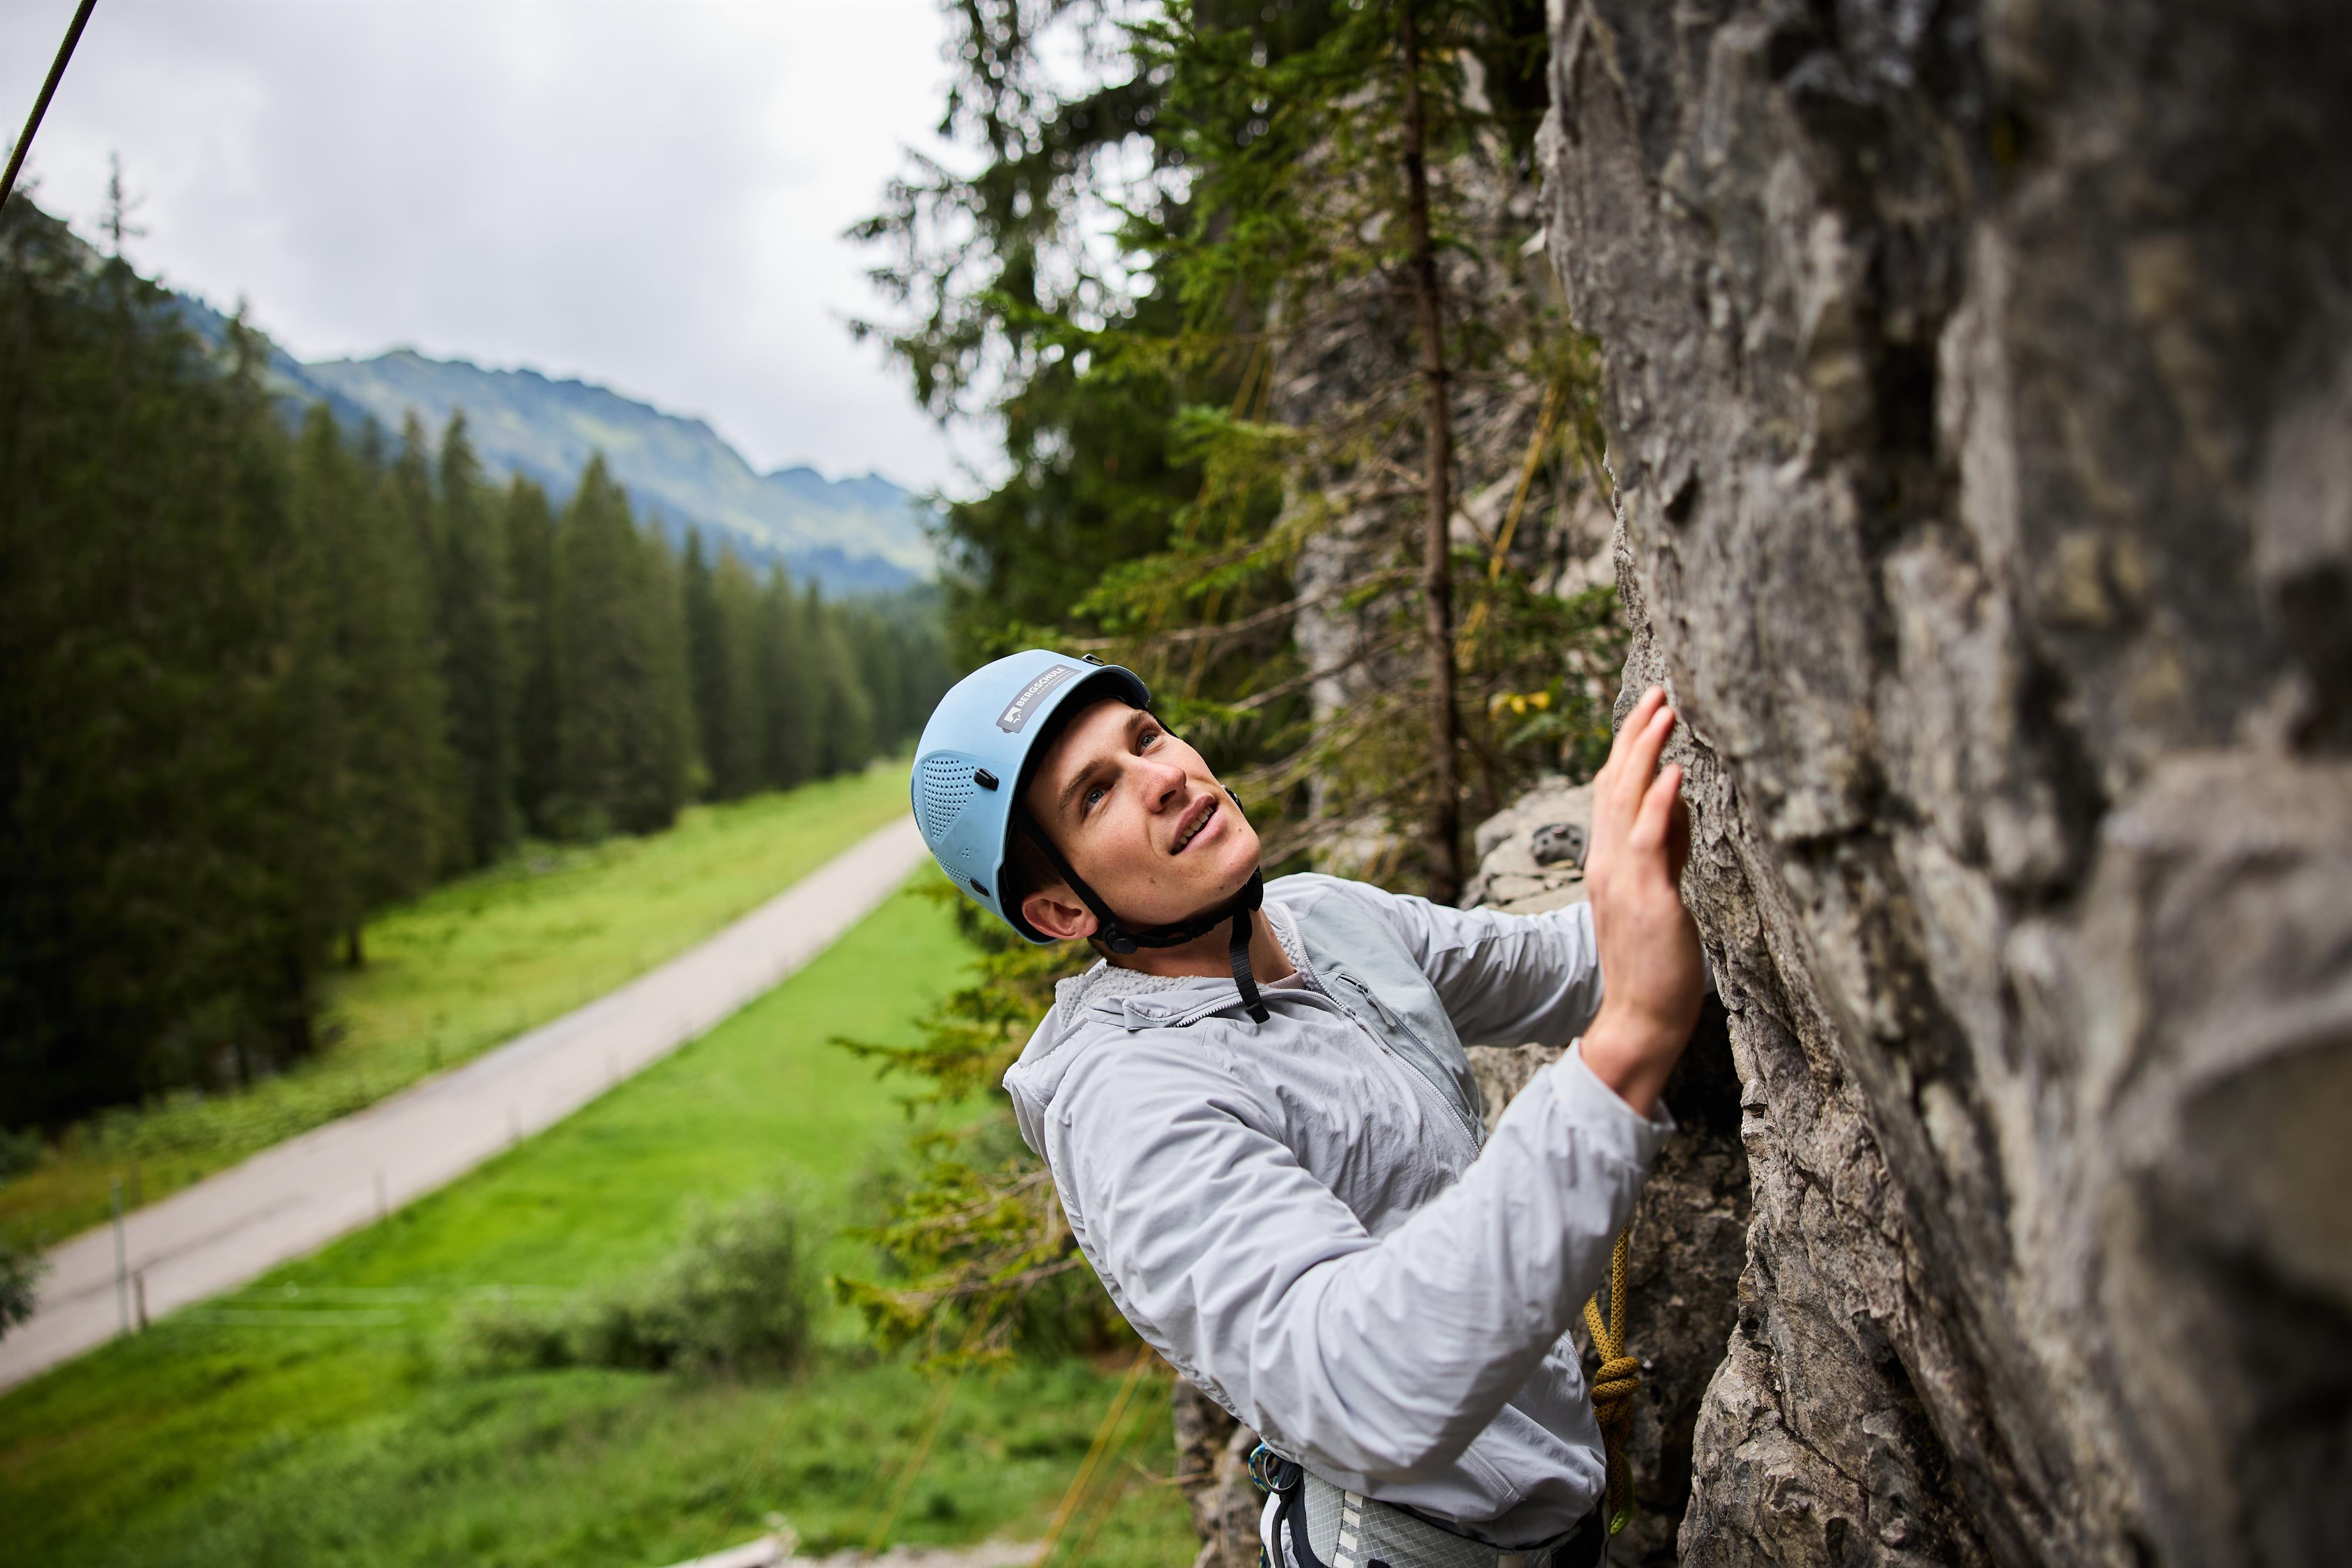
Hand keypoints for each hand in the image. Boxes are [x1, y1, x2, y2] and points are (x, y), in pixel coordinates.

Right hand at [1578, 687, 1704, 1117]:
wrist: (1639, 1018)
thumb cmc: (1655, 964)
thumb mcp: (1660, 894)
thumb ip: (1667, 849)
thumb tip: (1681, 804)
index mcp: (1608, 862)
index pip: (1612, 792)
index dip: (1627, 747)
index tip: (1647, 708)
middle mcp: (1607, 863)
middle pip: (1615, 784)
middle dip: (1636, 734)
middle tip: (1659, 690)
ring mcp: (1623, 879)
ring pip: (1628, 802)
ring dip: (1646, 752)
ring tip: (1666, 710)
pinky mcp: (1646, 898)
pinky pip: (1650, 842)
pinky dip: (1661, 804)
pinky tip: (1674, 773)